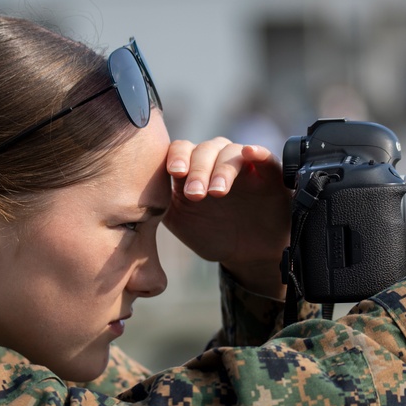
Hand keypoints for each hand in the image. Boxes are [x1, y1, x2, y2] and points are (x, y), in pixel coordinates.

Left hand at [163, 138, 291, 297]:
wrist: (248, 255)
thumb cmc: (212, 235)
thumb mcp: (181, 222)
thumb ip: (160, 205)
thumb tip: (135, 196)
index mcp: (193, 170)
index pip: (181, 150)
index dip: (177, 156)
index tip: (175, 173)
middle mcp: (217, 162)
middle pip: (205, 149)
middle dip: (198, 170)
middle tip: (196, 195)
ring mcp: (244, 167)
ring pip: (231, 152)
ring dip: (222, 169)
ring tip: (218, 192)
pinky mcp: (269, 175)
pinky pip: (265, 157)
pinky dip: (258, 152)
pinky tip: (250, 152)